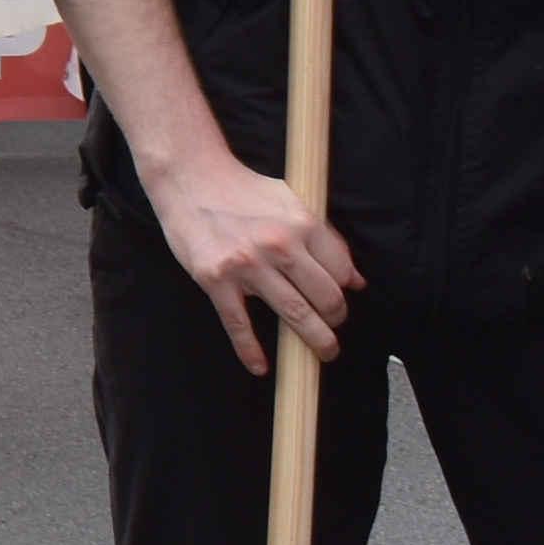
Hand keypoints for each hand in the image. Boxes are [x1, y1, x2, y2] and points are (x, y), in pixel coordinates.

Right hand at [146, 141, 360, 374]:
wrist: (190, 178)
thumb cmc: (242, 189)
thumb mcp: (291, 201)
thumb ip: (324, 238)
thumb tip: (354, 280)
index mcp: (301, 224)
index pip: (341, 272)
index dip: (344, 291)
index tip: (337, 301)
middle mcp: (279, 245)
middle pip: (325, 298)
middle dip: (335, 320)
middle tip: (333, 330)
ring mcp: (246, 265)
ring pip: (294, 315)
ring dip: (315, 340)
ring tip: (322, 352)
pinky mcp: (216, 279)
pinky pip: (239, 324)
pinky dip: (250, 350)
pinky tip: (260, 366)